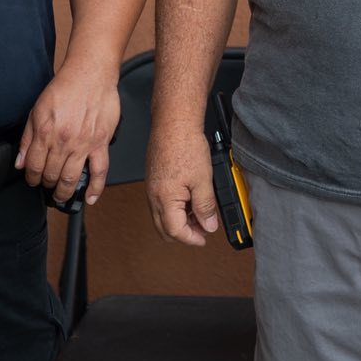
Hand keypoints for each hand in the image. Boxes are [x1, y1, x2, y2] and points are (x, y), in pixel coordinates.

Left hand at [17, 67, 119, 207]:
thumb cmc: (65, 88)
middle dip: (45, 183)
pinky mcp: (101, 143)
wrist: (90, 74)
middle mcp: (63, 142)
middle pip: (50, 175)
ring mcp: (83, 144)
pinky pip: (100, 171)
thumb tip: (20, 162)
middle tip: (46, 184)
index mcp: (45, 133)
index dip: (30, 177)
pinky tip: (88, 197)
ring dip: (63, 191)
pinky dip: (95, 188)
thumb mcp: (37, 110)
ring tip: (60, 195)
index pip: (32, 166)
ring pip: (71, 178)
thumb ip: (27, 138)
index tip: (32, 179)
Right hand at [146, 123, 220, 245]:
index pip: (175, 232)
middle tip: (202, 228)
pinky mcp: (154, 179)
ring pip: (162, 216)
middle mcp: (153, 196)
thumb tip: (208, 225)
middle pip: (164, 229)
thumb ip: (205, 206)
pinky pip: (161, 203)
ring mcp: (152, 188)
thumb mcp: (203, 180)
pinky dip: (175, 208)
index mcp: (164, 200)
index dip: (192, 239)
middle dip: (184, 233)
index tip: (204, 238)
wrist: (174, 122)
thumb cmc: (185, 145)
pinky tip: (190, 198)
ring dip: (180, 220)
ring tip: (200, 212)